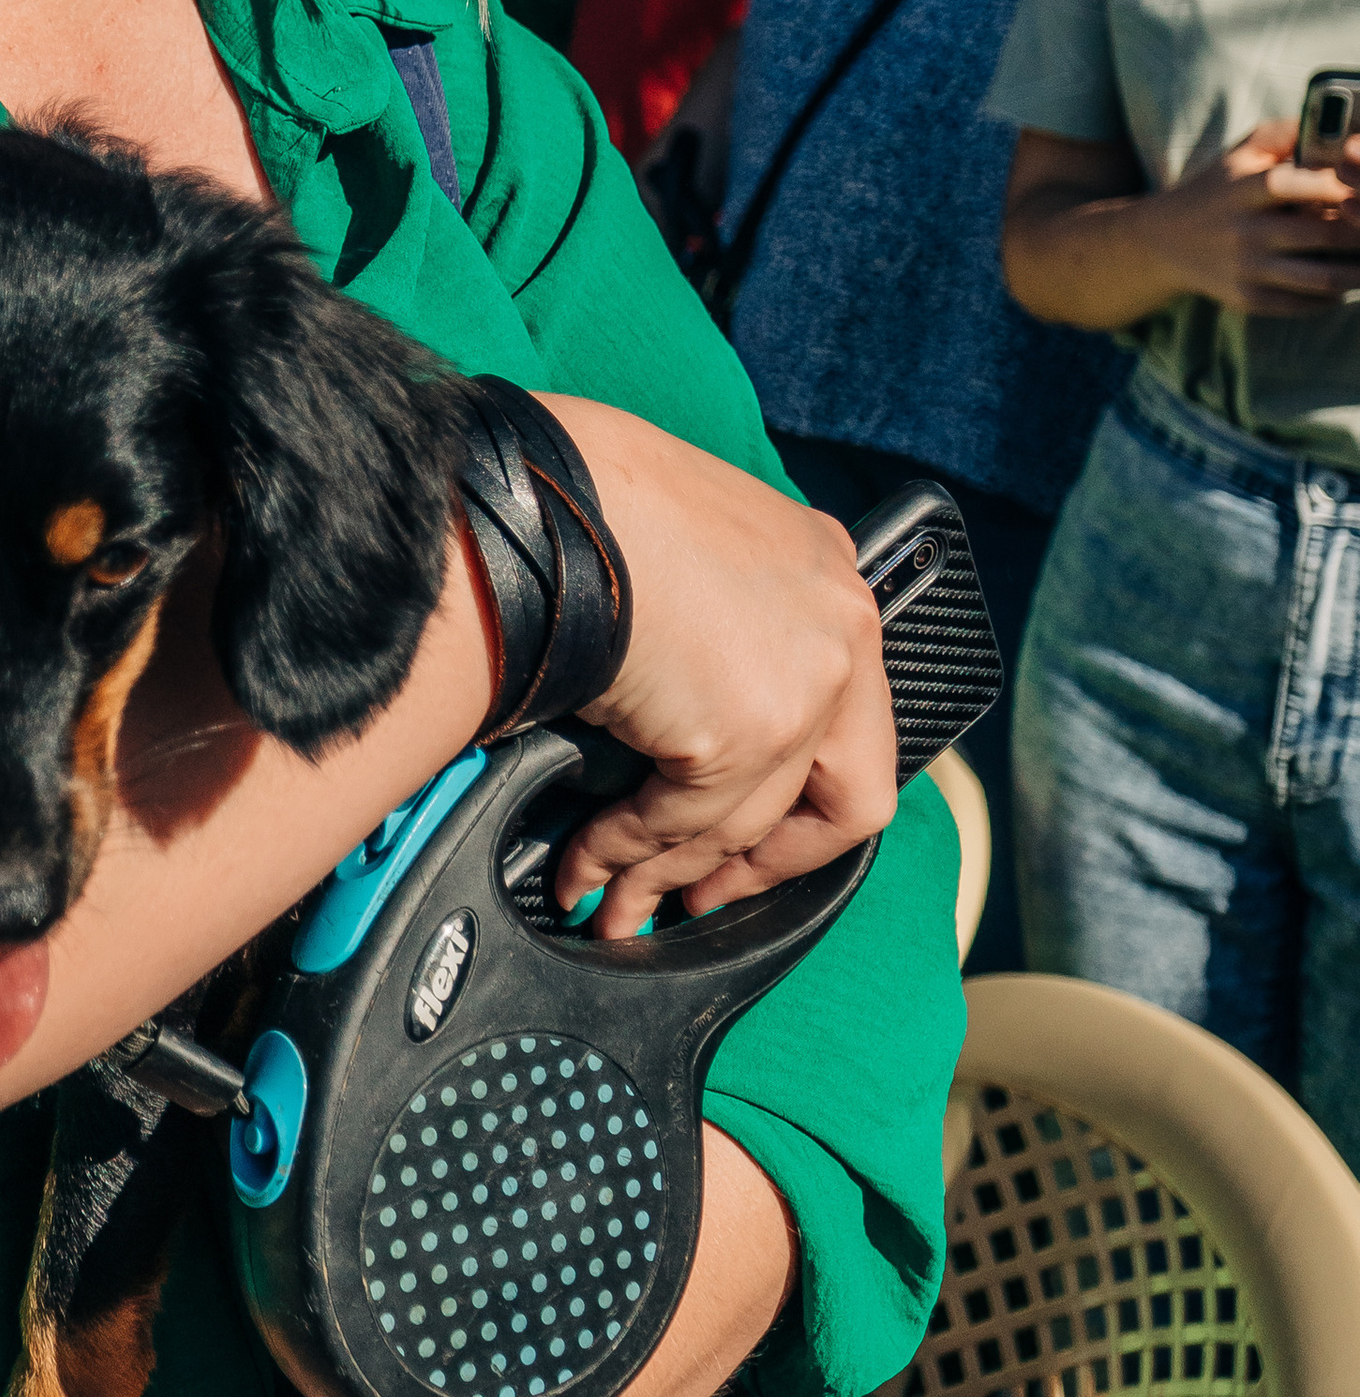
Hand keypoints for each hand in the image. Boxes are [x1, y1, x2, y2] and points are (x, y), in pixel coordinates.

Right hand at [538, 401, 892, 916]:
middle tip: (706, 896)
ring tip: (613, 904)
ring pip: (746, 823)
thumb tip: (683, 704)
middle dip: (768, 864)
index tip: (754, 832)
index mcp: (827, 570)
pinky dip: (622, 857)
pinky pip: (678, 826)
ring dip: (668, 875)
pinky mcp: (742, 733)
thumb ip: (721, 618)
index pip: (852, 714)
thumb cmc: (588, 498)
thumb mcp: (689, 544)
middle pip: (846, 794)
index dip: (805, 793)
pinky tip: (583, 868)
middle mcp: (841, 631)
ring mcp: (803, 686)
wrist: (544, 492)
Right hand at [1148, 122, 1359, 318]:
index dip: (1336, 186)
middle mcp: (1244, 231)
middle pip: (1320, 235)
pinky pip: (1302, 303)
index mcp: (1242, 190)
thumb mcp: (1239, 153)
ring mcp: (1246, 269)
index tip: (1359, 188)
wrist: (1163, 241)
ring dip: (1357, 272)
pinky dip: (1332, 297)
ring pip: (1320, 278)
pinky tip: (1344, 284)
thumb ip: (1284, 135)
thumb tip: (1335, 129)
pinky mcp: (1248, 299)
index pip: (1293, 185)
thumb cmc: (1216, 189)